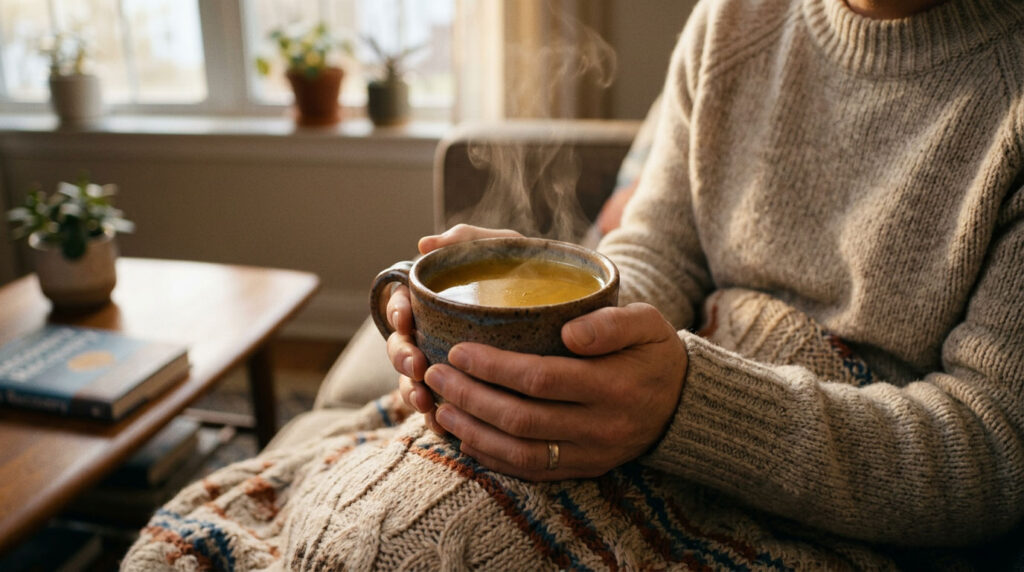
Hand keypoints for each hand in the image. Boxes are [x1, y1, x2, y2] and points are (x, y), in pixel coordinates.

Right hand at [388, 224, 522, 426]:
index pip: (403, 304)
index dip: (397, 311)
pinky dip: (438, 419)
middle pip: (402, 346)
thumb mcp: (507, 249)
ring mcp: (451, 365)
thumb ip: (470, 240)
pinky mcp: (470, 394)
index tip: (406, 318)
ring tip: (426, 402)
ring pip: (416, 382)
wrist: (581, 308)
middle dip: (401, 356)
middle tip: (416, 365)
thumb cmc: (537, 273)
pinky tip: (443, 426)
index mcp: (439, 300)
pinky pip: (444, 410)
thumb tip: (424, 245)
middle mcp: (437, 333)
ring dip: (412, 392)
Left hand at [422, 303, 686, 479]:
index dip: (493, 367)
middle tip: (436, 373)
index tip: (458, 350)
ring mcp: (590, 454)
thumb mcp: (646, 322)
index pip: (540, 379)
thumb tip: (569, 332)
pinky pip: (530, 471)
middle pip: (520, 419)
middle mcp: (600, 427)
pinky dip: (492, 457)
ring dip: (473, 431)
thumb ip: (611, 323)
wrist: (682, 403)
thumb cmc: (653, 351)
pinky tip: (465, 437)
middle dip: (470, 397)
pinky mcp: (583, 469)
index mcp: (613, 386)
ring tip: (440, 406)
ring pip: (519, 452)